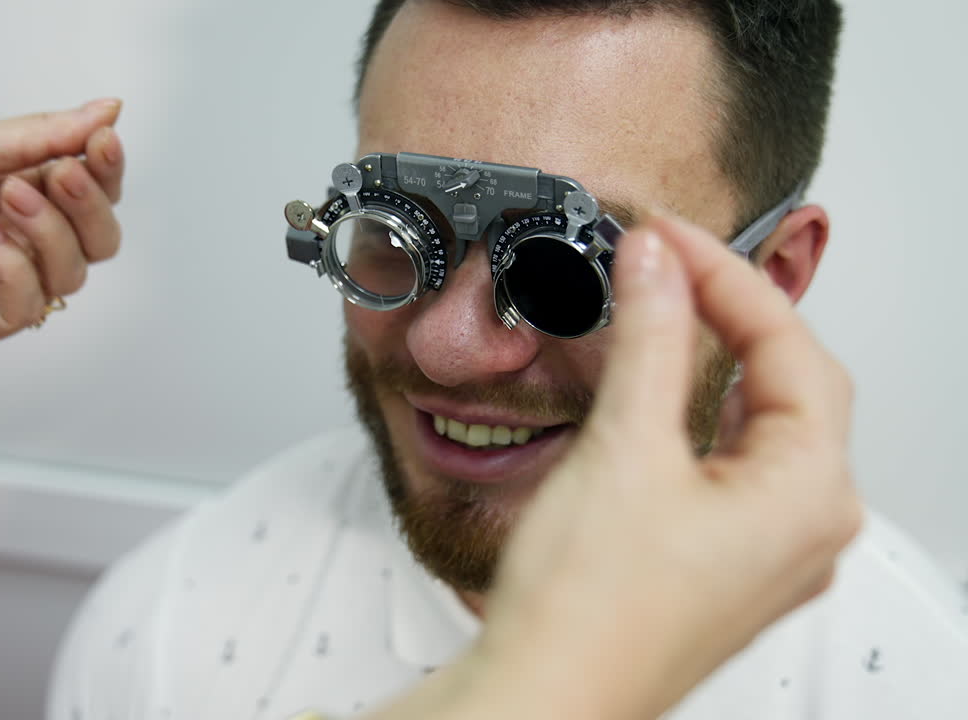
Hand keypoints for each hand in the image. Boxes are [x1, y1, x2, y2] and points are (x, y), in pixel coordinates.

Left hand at [0, 99, 124, 354]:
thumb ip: (45, 136)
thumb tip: (108, 110)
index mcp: (15, 189)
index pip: (91, 190)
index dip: (106, 170)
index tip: (102, 143)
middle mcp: (15, 237)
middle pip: (98, 238)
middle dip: (88, 204)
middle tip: (60, 175)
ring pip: (73, 272)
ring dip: (48, 231)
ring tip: (3, 200)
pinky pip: (29, 303)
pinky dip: (14, 265)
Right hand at [370, 217, 859, 719]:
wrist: (543, 695)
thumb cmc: (589, 608)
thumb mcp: (625, 446)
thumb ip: (651, 337)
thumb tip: (657, 261)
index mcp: (809, 494)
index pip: (790, 346)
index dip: (725, 276)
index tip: (666, 237)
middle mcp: (806, 528)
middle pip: (791, 383)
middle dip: (731, 314)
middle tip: (666, 262)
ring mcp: (768, 554)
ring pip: (764, 426)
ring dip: (717, 363)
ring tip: (668, 311)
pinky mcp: (723, 566)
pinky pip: (734, 468)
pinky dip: (700, 416)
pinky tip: (665, 399)